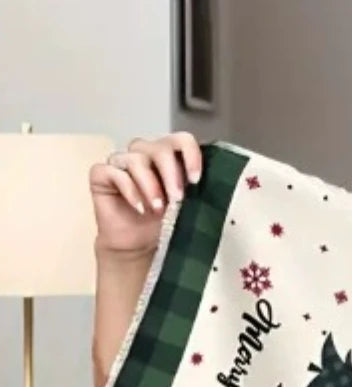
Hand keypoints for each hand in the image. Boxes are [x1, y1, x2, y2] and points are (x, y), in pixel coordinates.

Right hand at [90, 132, 203, 255]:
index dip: (190, 155)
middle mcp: (145, 155)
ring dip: (150, 185)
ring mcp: (122, 162)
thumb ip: (194, 187)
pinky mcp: (102, 175)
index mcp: (169, 157)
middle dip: (170, 174)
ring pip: (135, 158)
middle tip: (177, 199)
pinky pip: (111, 171)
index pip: (181, 140)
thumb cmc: (163, 223)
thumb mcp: (187, 204)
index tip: (196, 179)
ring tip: (157, 209)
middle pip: (158, 147)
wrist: (139, 246)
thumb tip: (214, 182)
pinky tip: (139, 207)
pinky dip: (128, 189)